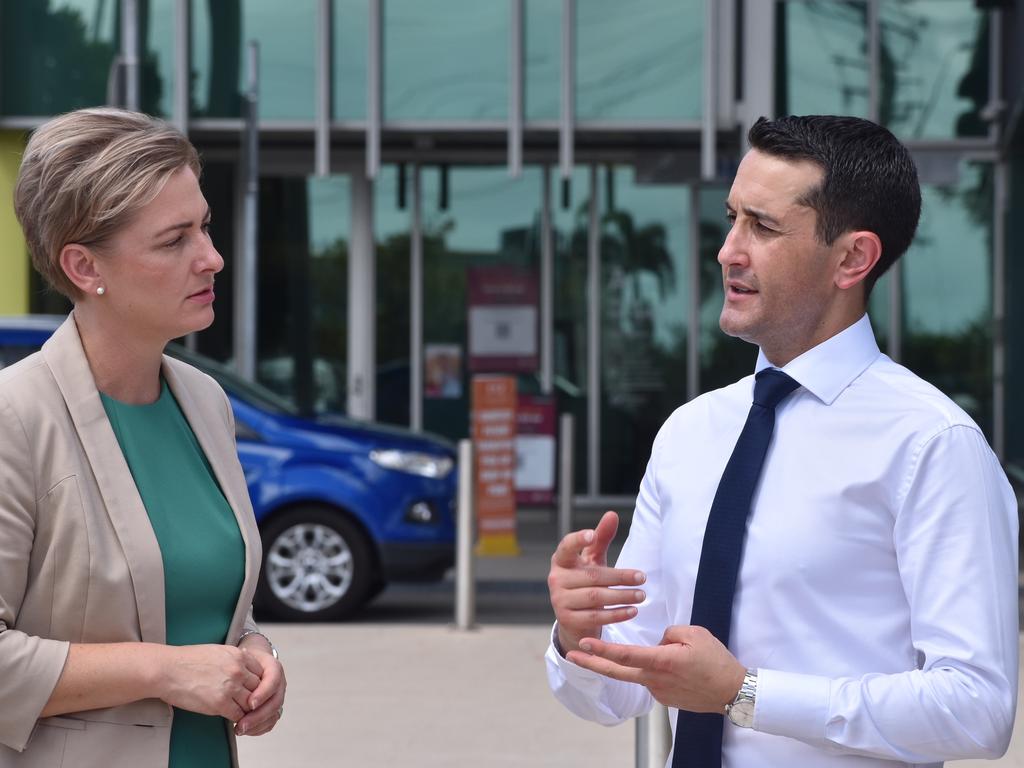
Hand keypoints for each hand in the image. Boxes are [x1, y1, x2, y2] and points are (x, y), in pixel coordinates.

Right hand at [158, 644, 262, 721]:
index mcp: (238, 655)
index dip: (257, 682)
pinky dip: (237, 718)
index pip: (261, 672)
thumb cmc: (187, 661)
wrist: (167, 670)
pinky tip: (232, 718)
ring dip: (246, 709)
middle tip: (249, 704)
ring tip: (241, 712)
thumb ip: (234, 657)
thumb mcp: (217, 651)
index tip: (252, 689)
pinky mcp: (219, 703)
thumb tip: (245, 661)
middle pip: (259, 688)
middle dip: (255, 697)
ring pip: (251, 703)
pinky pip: (238, 714)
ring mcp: (230, 687)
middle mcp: (238, 670)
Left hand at [234, 637, 286, 736]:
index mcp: (273, 667)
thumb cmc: (241, 660)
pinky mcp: (273, 707)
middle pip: (275, 702)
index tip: (249, 704)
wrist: (250, 661)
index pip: (273, 681)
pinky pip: (271, 721)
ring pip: (274, 714)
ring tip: (239, 729)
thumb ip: (238, 668)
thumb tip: (230, 682)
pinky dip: (258, 729)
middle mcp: (279, 683)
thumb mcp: (240, 657)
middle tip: (241, 724)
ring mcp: (278, 696)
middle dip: (258, 715)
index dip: (263, 694)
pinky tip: (245, 731)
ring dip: (257, 725)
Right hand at [548, 510, 646, 654]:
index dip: (578, 540)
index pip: (567, 547)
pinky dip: (616, 614)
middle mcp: (556, 578)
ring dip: (622, 596)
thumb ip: (600, 539)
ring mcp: (559, 600)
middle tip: (642, 577)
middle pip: (592, 576)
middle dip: (620, 577)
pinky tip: (632, 610)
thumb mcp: (592, 560)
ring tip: (641, 595)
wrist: (573, 619)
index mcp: (561, 560)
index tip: (591, 534)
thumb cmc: (584, 582)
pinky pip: (596, 617)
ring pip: (596, 597)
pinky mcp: (567, 620)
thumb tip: (611, 514)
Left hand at [565, 625, 745, 713]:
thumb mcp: (694, 633)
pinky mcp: (664, 699)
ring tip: (684, 656)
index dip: (601, 650)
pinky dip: (659, 669)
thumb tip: (657, 641)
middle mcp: (655, 680)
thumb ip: (668, 633)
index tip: (582, 644)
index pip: (624, 655)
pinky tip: (682, 667)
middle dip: (592, 664)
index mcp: (661, 662)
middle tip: (571, 656)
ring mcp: (659, 692)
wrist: (733, 692)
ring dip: (645, 661)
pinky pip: (654, 678)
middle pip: (617, 671)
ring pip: (641, 670)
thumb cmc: (716, 660)